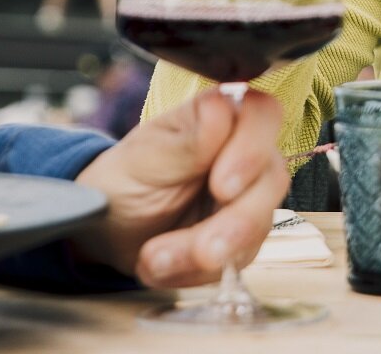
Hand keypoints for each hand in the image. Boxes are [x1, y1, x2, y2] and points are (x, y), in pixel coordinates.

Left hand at [70, 89, 290, 287]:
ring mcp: (249, 198)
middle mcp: (245, 155)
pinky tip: (162, 266)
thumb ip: (186, 143)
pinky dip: (195, 271)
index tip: (222, 186)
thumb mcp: (143, 161)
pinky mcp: (243, 238)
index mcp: (221, 120)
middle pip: (271, 179)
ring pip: (259, 226)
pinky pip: (237, 260)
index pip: (262, 116)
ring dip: (209, 253)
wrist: (109, 228)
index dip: (252, 149)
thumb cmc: (124, 179)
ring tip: (156, 260)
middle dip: (236, 222)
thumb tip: (221, 109)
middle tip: (202, 249)